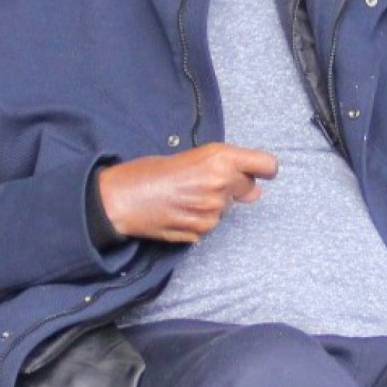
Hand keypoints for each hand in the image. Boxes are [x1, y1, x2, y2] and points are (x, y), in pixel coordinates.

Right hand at [99, 143, 277, 243]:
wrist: (120, 199)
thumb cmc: (148, 172)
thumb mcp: (189, 156)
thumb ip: (224, 168)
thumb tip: (254, 190)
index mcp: (219, 159)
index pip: (266, 165)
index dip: (264, 168)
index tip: (259, 171)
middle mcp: (221, 185)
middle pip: (247, 187)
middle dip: (234, 185)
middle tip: (204, 181)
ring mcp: (213, 211)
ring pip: (228, 207)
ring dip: (214, 202)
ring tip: (184, 195)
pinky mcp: (202, 231)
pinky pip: (212, 222)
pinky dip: (201, 217)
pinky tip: (180, 209)